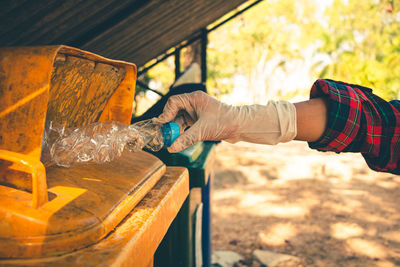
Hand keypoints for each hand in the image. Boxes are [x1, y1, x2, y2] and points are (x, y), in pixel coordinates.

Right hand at [158, 91, 296, 152]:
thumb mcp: (203, 131)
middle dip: (170, 124)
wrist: (241, 126)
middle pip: (175, 111)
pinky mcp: (200, 120)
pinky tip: (179, 141)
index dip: (166, 113)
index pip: (173, 102)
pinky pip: (186, 125)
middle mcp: (194, 103)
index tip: (163, 125)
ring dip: (175, 129)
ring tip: (171, 140)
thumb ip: (186, 139)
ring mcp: (197, 112)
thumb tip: (172, 148)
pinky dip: (182, 132)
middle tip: (165, 136)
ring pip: (180, 119)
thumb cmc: (225, 123)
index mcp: (194, 99)